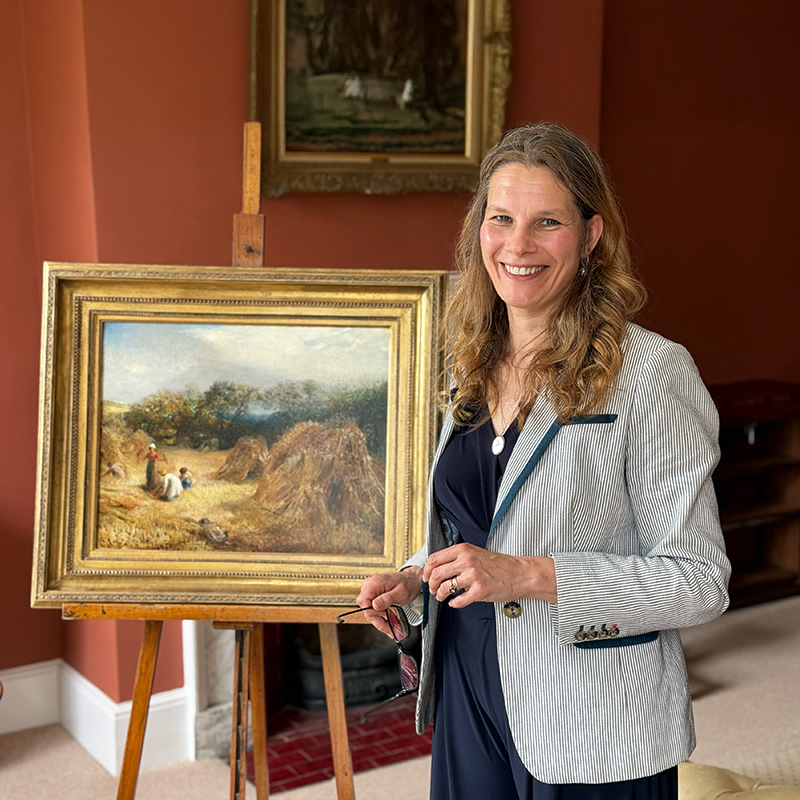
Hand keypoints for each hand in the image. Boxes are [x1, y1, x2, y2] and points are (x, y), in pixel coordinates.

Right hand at [355, 568, 422, 636]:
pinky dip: (380, 617)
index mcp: (376, 582)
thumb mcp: (401, 592)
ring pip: (368, 610)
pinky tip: (387, 621)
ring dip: (379, 620)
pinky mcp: (374, 596)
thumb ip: (387, 599)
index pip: (363, 600)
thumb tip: (374, 605)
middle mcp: (371, 586)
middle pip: (365, 607)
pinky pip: (372, 609)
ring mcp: (371, 591)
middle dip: (377, 619)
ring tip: (391, 626)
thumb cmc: (408, 584)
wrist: (412, 581)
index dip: (371, 611)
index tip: (382, 615)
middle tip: (390, 626)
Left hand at [423, 543, 556, 606]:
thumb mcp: (476, 552)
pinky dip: (454, 603)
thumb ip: (458, 557)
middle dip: (431, 584)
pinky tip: (455, 602)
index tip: (426, 577)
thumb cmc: (499, 564)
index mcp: (463, 550)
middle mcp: (466, 561)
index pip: (434, 559)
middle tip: (433, 589)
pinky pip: (458, 600)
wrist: (520, 573)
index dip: (426, 570)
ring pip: (445, 587)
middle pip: (436, 574)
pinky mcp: (479, 591)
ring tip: (442, 597)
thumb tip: (438, 567)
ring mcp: (473, 576)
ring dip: (440, 595)